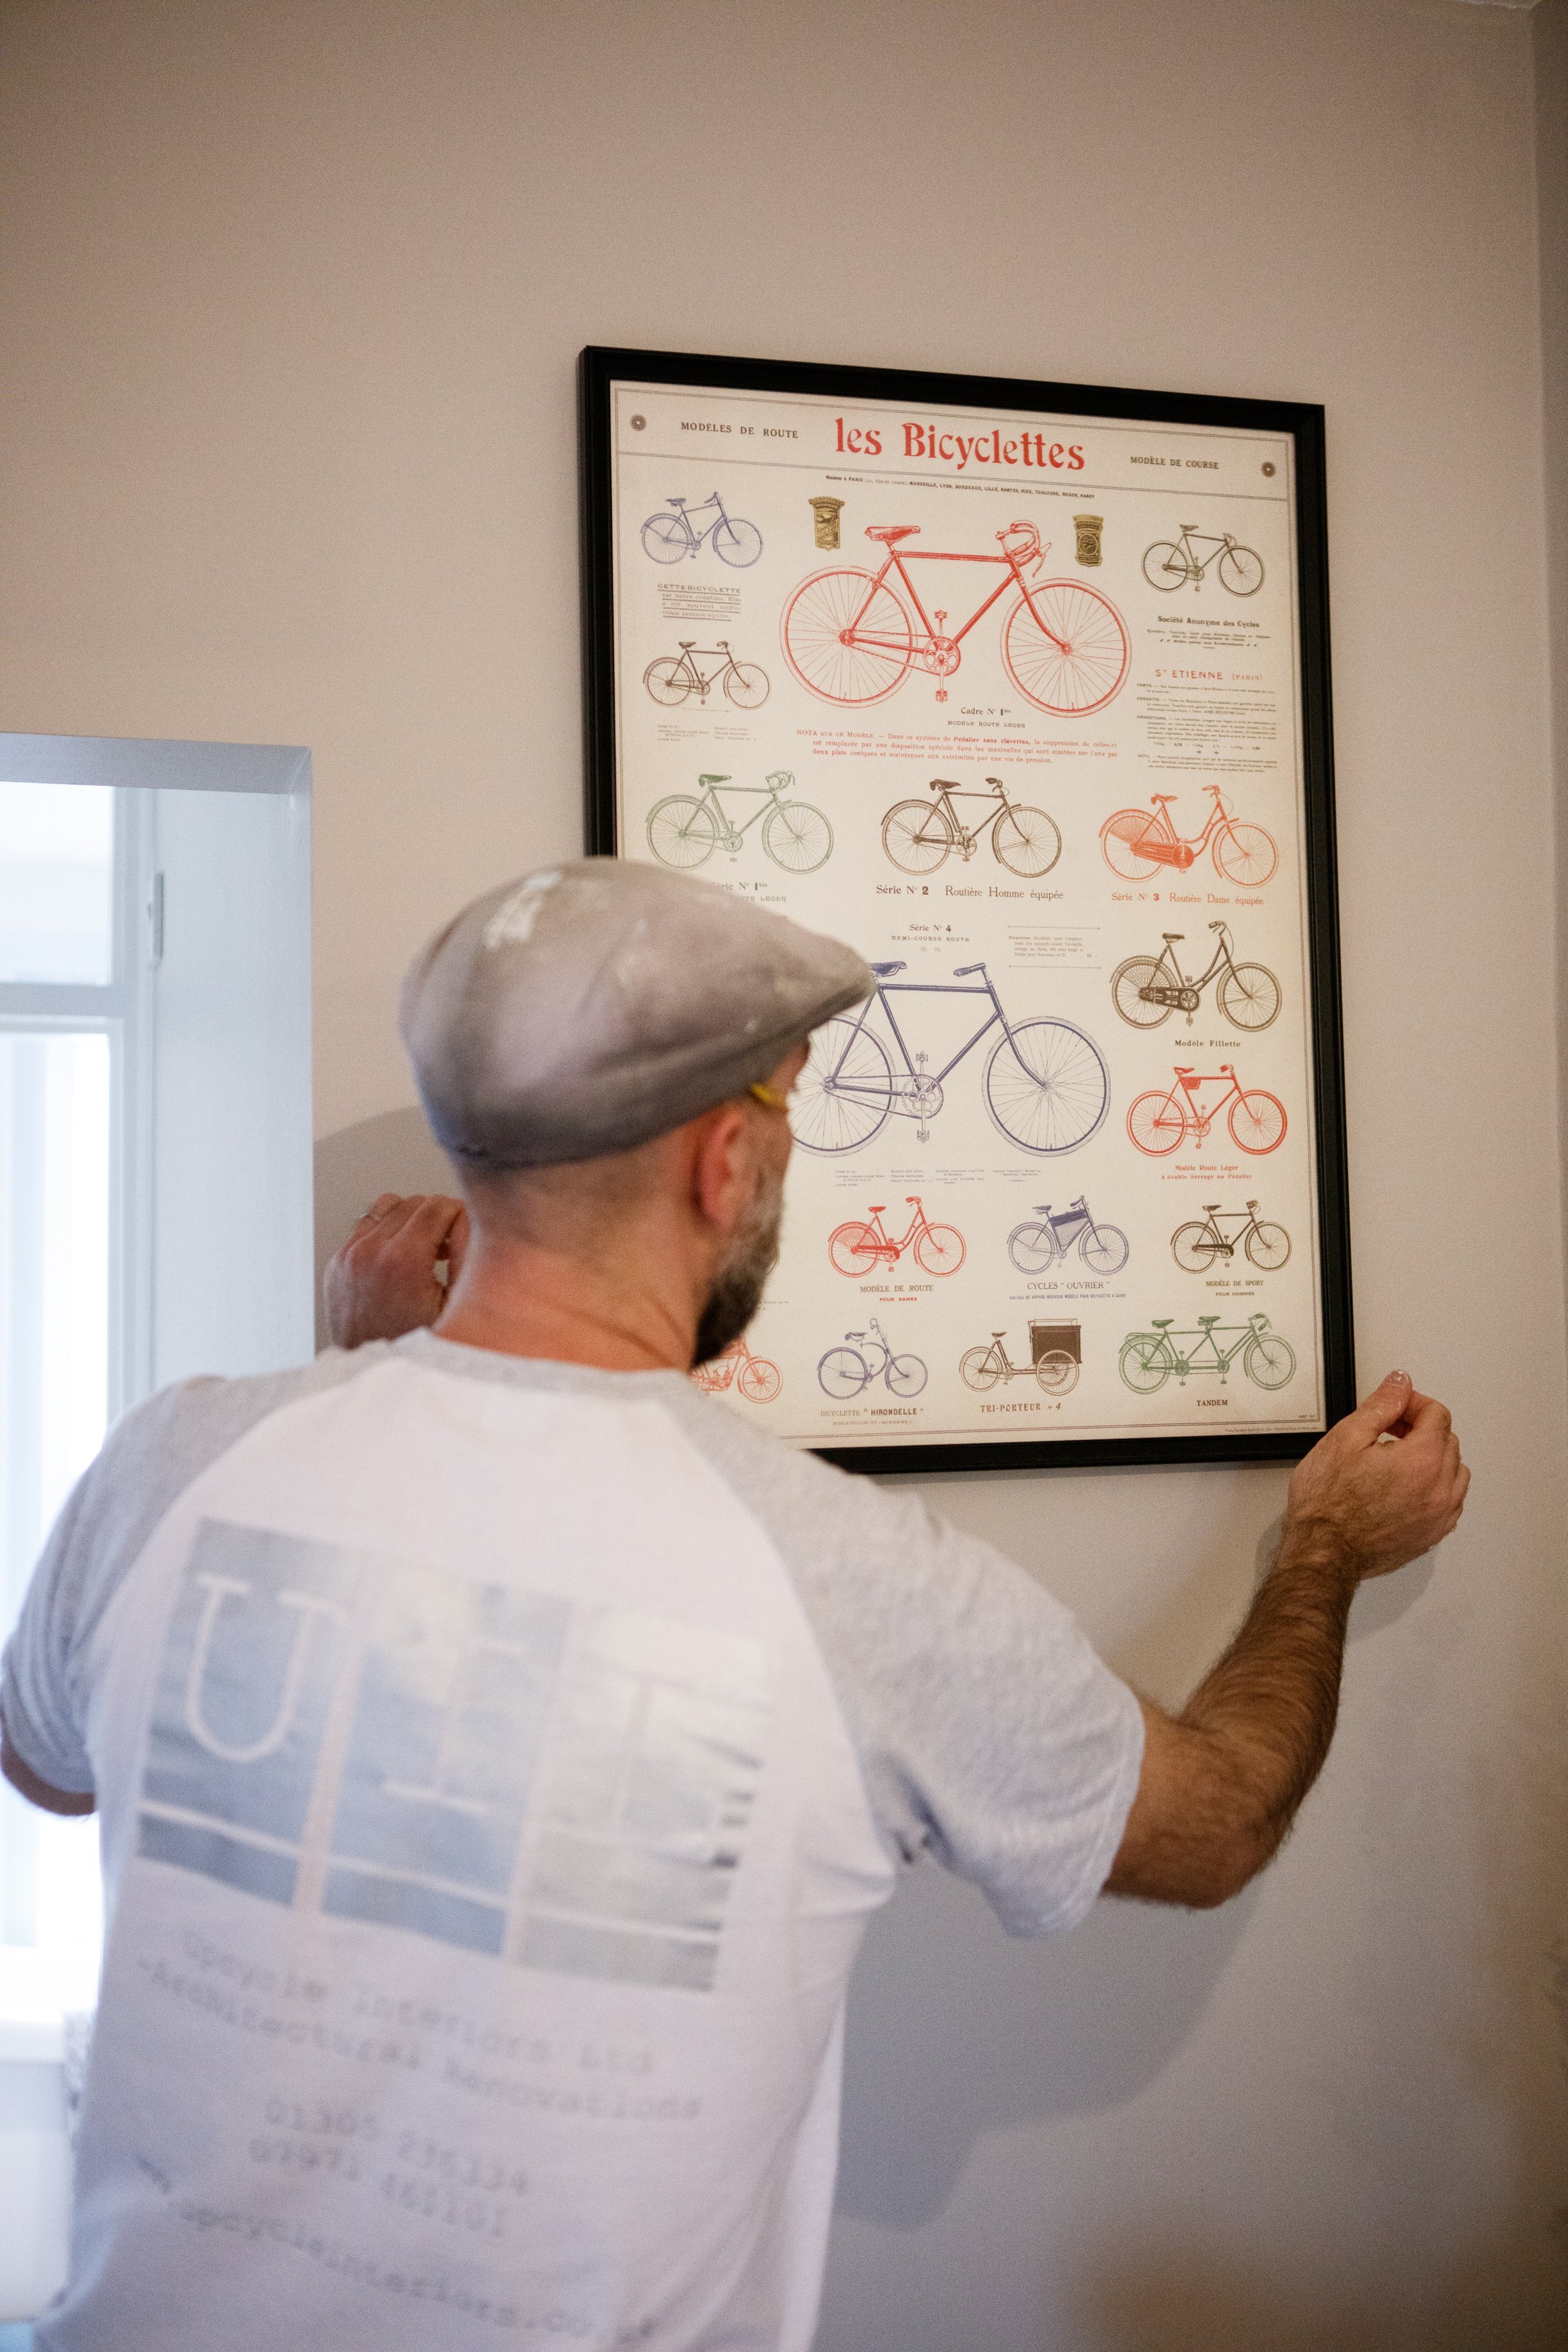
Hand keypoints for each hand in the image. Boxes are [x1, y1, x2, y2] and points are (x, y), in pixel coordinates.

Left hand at [324, 1192, 468, 1347]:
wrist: (375, 1373)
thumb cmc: (419, 1347)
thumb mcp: (459, 1305)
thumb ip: (469, 1254)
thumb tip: (471, 1219)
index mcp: (402, 1261)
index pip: (437, 1206)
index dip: (459, 1216)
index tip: (463, 1234)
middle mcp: (370, 1253)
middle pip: (414, 1203)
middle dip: (437, 1219)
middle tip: (447, 1246)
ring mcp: (349, 1256)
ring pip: (387, 1206)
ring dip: (410, 1220)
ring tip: (423, 1247)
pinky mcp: (337, 1263)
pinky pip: (365, 1224)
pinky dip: (386, 1231)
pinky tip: (400, 1255)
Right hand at [1284, 1371, 1468, 1584]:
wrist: (1323, 1552)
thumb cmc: (1327, 1503)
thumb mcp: (1346, 1438)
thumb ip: (1381, 1406)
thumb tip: (1400, 1384)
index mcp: (1423, 1460)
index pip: (1437, 1414)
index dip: (1413, 1403)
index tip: (1393, 1408)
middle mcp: (1440, 1488)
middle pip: (1449, 1441)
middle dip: (1421, 1429)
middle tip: (1387, 1432)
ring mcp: (1439, 1516)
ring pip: (1455, 1472)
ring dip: (1433, 1459)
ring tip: (1397, 1461)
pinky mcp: (1432, 1535)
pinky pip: (1450, 1502)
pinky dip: (1435, 1488)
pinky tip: (1406, 1487)